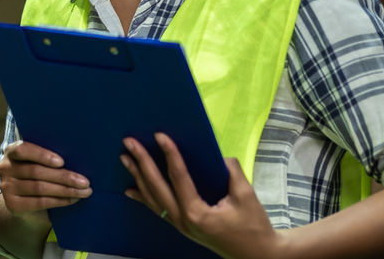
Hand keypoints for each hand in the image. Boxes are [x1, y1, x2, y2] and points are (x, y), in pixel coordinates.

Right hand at [0, 140, 92, 226]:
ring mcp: (7, 187)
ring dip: (65, 190)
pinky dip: (59, 201)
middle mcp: (5, 167)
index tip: (62, 162)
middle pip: (36, 171)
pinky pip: (40, 202)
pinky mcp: (13, 204)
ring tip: (84, 191)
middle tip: (85, 181)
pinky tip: (73, 199)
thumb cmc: (39, 175)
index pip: (23, 150)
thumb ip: (49, 158)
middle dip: (63, 176)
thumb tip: (77, 156)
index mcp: (11, 151)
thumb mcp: (39, 162)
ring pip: (40, 188)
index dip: (42, 155)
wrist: (24, 203)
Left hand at [122, 133, 287, 258]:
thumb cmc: (254, 227)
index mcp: (197, 213)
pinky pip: (158, 210)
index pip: (178, 178)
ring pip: (153, 198)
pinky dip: (143, 198)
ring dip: (138, 176)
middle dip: (142, 162)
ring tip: (125, 157)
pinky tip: (130, 189)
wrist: (258, 255)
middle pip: (157, 187)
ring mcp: (180, 225)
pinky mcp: (182, 227)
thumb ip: (231, 172)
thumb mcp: (246, 196)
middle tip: (129, 142)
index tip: (159, 136)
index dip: (169, 154)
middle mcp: (183, 220)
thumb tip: (218, 155)